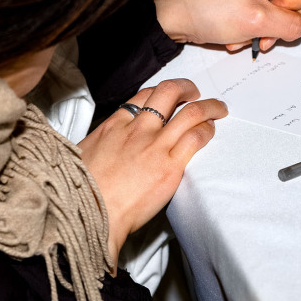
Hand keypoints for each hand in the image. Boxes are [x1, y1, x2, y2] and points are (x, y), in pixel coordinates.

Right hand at [77, 79, 227, 267]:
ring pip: (190, 112)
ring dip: (209, 106)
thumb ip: (101, 144)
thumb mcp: (83, 155)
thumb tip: (104, 146)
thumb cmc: (82, 191)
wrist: (89, 214)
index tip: (168, 97)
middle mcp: (138, 129)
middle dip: (186, 87)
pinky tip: (211, 131)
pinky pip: (196, 138)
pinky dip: (207, 130)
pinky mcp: (170, 166)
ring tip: (218, 108)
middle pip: (168, 92)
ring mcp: (155, 146)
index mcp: (115, 125)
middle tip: (194, 93)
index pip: (144, 95)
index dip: (160, 92)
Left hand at [153, 0, 300, 52]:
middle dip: (274, 24)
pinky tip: (235, 33)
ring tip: (241, 32)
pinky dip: (251, 30)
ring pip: (278, 16)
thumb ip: (290, 25)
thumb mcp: (257, 20)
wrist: (175, 15)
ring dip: (261, 31)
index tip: (269, 15)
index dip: (290, 11)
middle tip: (257, 29)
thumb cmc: (206, 6)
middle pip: (292, 5)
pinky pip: (263, 18)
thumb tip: (299, 28)